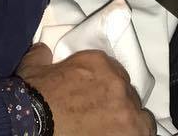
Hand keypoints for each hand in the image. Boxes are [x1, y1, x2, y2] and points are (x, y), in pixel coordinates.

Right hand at [16, 43, 154, 135]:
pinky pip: (145, 130)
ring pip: (138, 114)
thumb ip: (42, 55)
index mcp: (97, 62)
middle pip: (125, 93)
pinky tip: (126, 135)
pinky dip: (138, 132)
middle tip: (102, 117)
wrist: (32, 122)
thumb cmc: (32, 97)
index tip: (96, 98)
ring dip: (129, 120)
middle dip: (115, 104)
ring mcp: (124, 107)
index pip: (113, 72)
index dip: (105, 87)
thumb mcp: (33, 68)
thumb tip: (42, 50)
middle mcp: (116, 82)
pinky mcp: (129, 129)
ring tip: (116, 130)